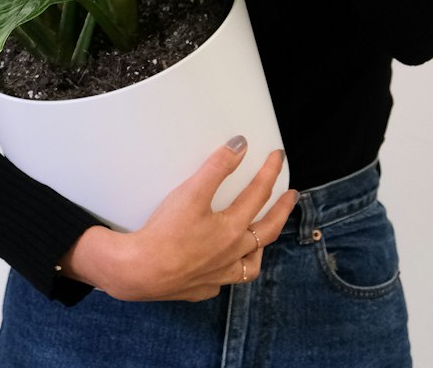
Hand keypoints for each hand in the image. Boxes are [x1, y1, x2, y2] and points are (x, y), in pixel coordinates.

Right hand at [57, 140, 297, 301]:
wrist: (140, 271)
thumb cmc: (166, 232)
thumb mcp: (192, 192)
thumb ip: (217, 167)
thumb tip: (240, 145)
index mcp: (232, 229)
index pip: (259, 194)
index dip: (270, 172)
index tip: (278, 156)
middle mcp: (231, 254)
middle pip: (267, 231)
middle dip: (282, 210)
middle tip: (292, 196)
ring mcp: (218, 275)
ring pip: (250, 265)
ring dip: (261, 247)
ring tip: (264, 237)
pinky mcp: (201, 288)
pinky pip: (225, 280)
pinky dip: (230, 270)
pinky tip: (223, 264)